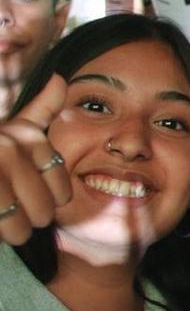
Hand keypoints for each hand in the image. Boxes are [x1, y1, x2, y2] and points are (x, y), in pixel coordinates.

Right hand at [0, 77, 71, 243]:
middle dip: (29, 220)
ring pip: (22, 225)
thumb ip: (37, 110)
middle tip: (9, 211)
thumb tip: (58, 80)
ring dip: (11, 231)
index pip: (62, 190)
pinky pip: (4, 228)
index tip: (29, 198)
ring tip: (1, 220)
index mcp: (24, 136)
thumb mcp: (6, 126)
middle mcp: (7, 149)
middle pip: (44, 210)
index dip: (49, 203)